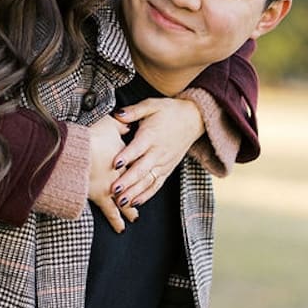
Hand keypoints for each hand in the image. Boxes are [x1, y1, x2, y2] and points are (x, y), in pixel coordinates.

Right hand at [86, 112, 130, 232]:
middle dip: (136, 195)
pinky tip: (120, 228)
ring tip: (134, 218)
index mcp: (126, 158)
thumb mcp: (109, 125)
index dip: (139, 172)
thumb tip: (127, 122)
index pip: (136, 167)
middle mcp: (122, 176)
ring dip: (129, 211)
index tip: (144, 176)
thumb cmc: (92, 138)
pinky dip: (115, 220)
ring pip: (124, 202)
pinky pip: (110, 211)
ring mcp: (111, 188)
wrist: (77, 152)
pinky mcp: (99, 197)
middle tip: (141, 204)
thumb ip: (121, 125)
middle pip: (133, 187)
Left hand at [109, 95, 202, 212]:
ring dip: (134, 192)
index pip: (138, 148)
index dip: (127, 155)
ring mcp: (164, 163)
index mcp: (151, 135)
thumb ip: (133, 111)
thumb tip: (117, 114)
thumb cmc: (169, 112)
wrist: (193, 120)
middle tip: (114, 190)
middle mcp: (158, 152)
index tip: (115, 163)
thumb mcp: (151, 105)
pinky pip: (156, 185)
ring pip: (148, 181)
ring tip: (121, 202)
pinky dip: (146, 195)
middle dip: (127, 181)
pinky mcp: (167, 170)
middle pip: (141, 169)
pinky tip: (135, 202)